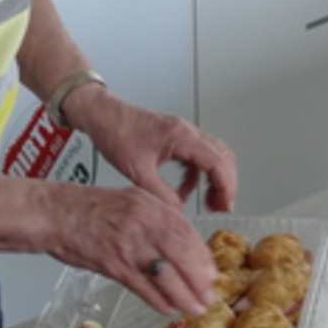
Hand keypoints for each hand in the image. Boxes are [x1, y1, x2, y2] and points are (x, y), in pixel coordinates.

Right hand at [44, 183, 217, 315]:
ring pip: (167, 276)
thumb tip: (181, 243)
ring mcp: (129, 245)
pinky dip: (159, 301)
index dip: (202, 257)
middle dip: (199, 281)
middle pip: (183, 256)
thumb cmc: (89, 208)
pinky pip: (144, 288)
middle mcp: (143, 222)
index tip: (210, 273)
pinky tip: (168, 307)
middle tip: (209, 296)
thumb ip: (156, 218)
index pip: (187, 233)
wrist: (54, 214)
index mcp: (149, 205)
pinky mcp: (114, 265)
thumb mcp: (130, 200)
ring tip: (194, 308)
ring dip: (184, 296)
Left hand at [62, 86, 237, 214]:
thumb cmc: (115, 131)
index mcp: (181, 136)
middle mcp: (186, 132)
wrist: (101, 114)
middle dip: (226, 185)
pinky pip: (196, 158)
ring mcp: (182, 134)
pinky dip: (196, 176)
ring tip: (208, 203)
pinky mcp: (174, 138)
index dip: (226, 187)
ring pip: (212, 157)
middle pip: (223, 158)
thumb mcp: (137, 170)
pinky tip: (184, 192)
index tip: (225, 206)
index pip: (218, 162)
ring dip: (214, 180)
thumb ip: (160, 194)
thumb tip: (176, 213)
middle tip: (221, 207)